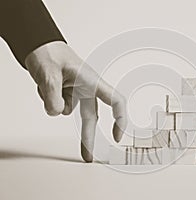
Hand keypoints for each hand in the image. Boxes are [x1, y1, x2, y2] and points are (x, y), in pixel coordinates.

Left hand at [24, 41, 126, 161]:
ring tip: (46, 87)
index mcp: (91, 81)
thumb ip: (52, 94)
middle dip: (88, 137)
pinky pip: (60, 107)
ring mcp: (77, 93)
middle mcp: (88, 89)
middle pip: (92, 116)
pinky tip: (46, 87)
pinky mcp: (67, 95)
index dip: (121, 119)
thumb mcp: (48, 73)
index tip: (117, 137)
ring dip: (58, 106)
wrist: (40, 47)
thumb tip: (56, 113)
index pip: (115, 100)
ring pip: (71, 112)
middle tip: (87, 157)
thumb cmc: (50, 53)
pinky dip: (51, 102)